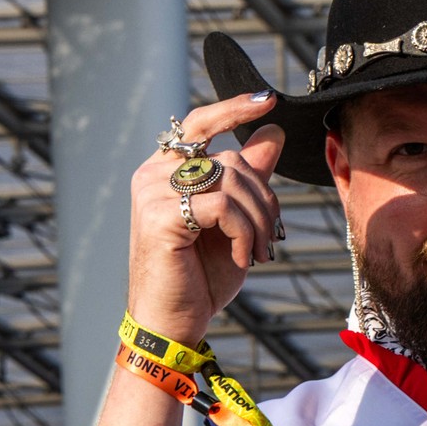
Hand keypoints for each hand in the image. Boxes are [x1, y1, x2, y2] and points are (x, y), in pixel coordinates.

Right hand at [126, 92, 285, 347]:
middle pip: (230, 159)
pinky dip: (244, 232)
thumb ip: (250, 179)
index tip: (267, 100)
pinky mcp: (161, 217)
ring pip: (229, 180)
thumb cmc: (199, 279)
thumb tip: (274, 132)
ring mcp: (152, 193)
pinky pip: (223, 206)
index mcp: (165, 171)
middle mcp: (153, 175)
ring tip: (261, 253)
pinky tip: (244, 257)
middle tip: (272, 238)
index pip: (200, 123)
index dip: (234, 108)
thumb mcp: (234, 224)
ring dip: (259, 220)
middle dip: (264, 198)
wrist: (172, 325)